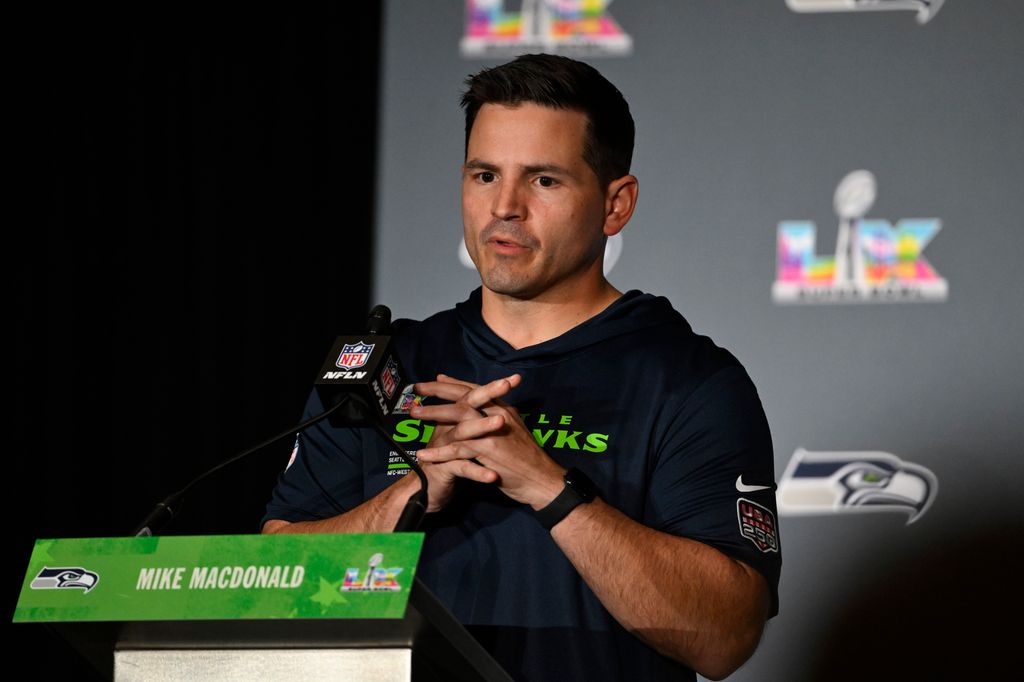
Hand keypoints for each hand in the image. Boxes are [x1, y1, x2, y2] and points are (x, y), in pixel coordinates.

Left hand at [412, 374, 564, 509]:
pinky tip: (423, 454)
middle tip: (416, 389)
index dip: (454, 383)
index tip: (435, 379)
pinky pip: (458, 448)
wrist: (541, 480)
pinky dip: (439, 451)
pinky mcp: (489, 450)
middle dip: (438, 391)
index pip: (475, 389)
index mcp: (503, 409)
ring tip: (414, 414)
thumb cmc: (526, 459)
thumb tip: (479, 412)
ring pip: (459, 416)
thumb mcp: (513, 432)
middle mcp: (498, 414)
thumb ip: (495, 420)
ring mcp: (493, 431)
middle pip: (464, 396)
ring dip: (433, 414)